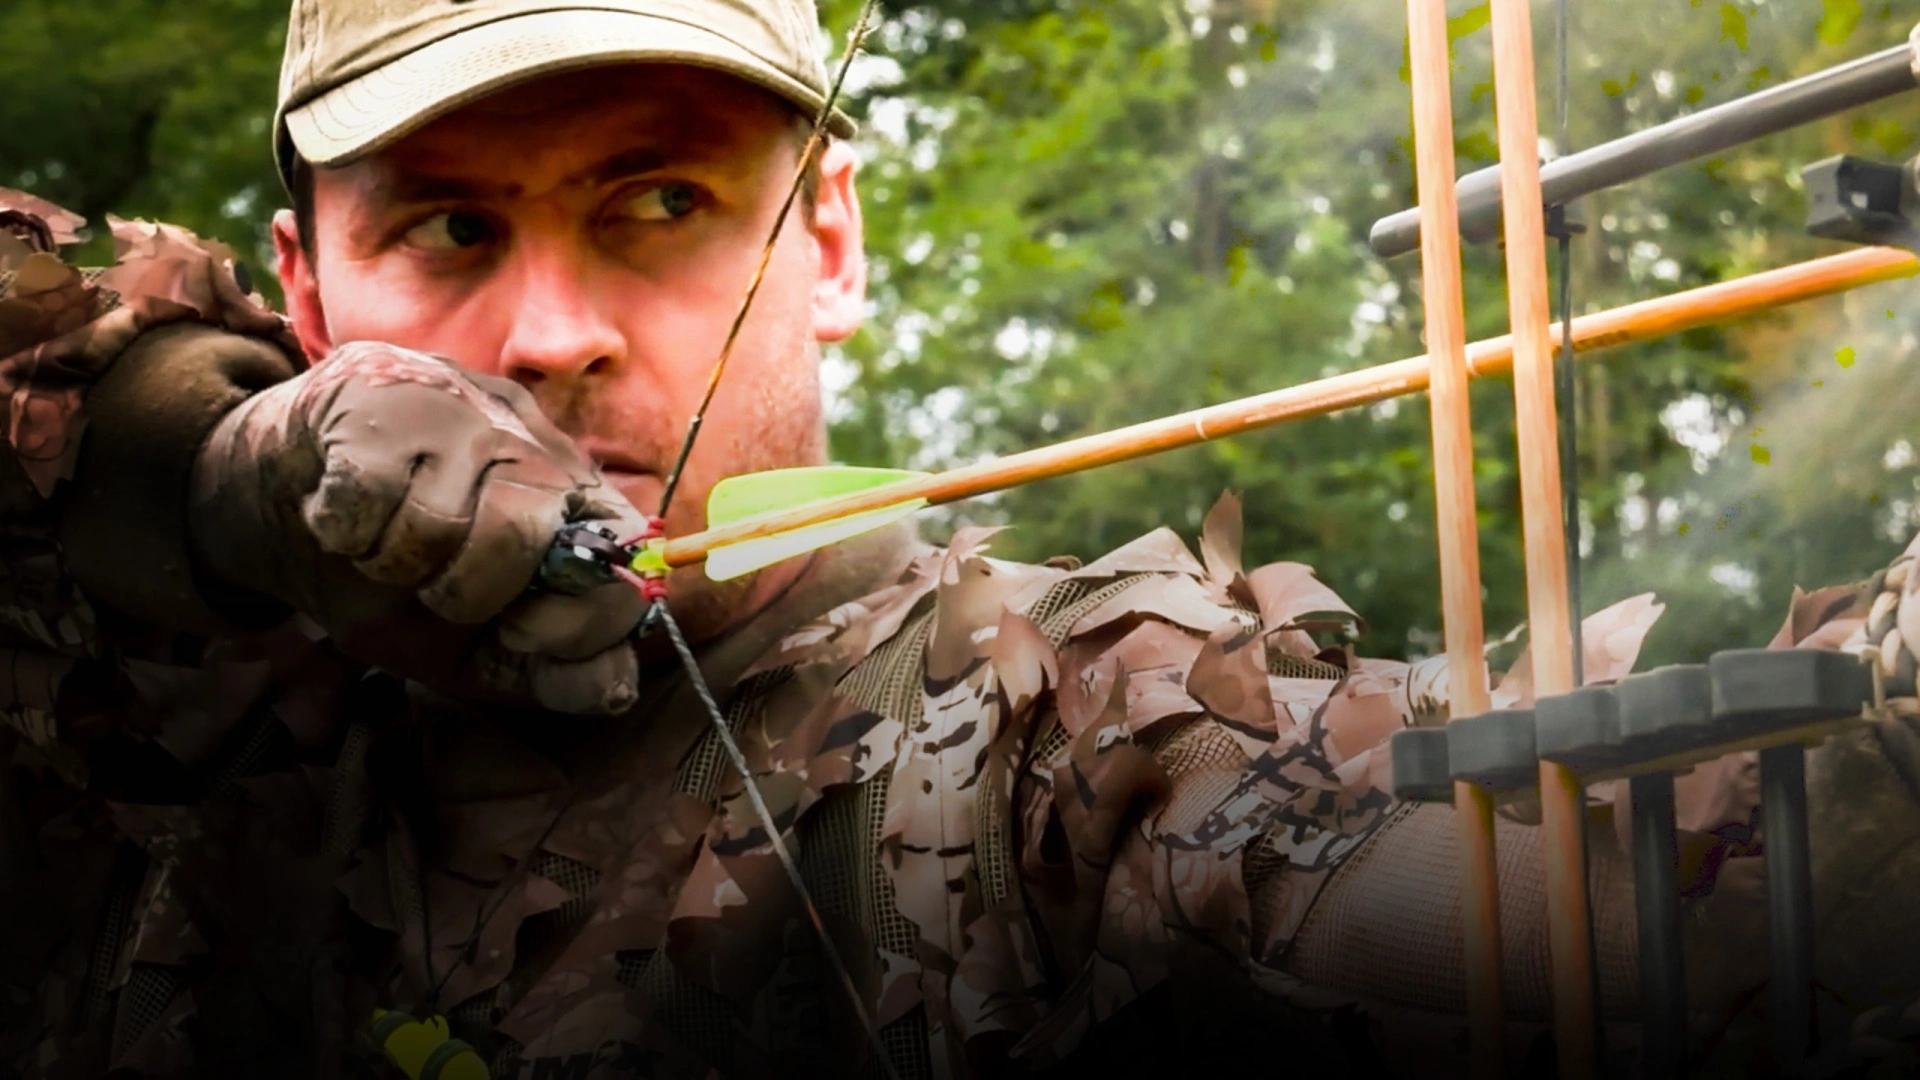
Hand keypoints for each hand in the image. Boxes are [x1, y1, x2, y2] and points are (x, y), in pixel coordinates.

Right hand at [189, 341, 647, 713]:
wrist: (290, 498)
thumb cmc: (402, 579)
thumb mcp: (478, 645)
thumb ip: (550, 670)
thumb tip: (614, 690)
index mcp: (577, 502)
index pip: (624, 562)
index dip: (576, 621)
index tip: (519, 633)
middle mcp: (532, 440)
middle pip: (519, 537)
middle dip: (463, 596)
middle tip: (432, 585)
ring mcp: (458, 407)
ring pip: (436, 522)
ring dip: (393, 563)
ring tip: (386, 542)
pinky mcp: (380, 389)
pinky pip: (364, 497)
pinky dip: (342, 529)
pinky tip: (345, 510)